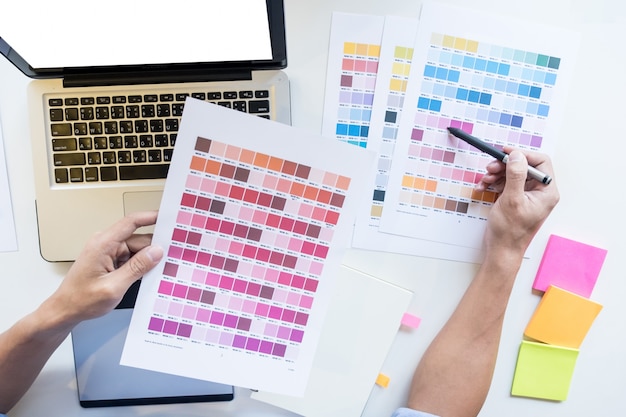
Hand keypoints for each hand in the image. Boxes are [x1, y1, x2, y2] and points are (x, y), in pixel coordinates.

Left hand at [45, 211, 163, 327]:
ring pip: (137, 250)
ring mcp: (108, 252)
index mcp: (103, 244)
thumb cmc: (81, 300)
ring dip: (146, 260)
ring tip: (154, 274)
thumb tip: (156, 252)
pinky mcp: (110, 260)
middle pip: (138, 239)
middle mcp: (105, 244)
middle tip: (171, 258)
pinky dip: (140, 266)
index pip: (131, 222)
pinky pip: (131, 258)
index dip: (151, 217)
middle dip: (154, 248)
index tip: (168, 217)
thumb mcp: (113, 286)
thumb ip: (137, 267)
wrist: (65, 310)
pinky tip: (144, 276)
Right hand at [479, 147, 559, 256]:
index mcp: (547, 192)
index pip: (540, 162)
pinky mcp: (515, 198)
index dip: (522, 154)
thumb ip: (516, 175)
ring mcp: (527, 195)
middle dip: (505, 165)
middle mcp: (539, 192)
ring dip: (497, 174)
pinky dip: (494, 182)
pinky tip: (484, 187)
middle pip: (524, 166)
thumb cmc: (510, 231)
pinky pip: (505, 183)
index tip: (505, 152)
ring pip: (512, 173)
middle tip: (490, 167)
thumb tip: (517, 155)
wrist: (501, 250)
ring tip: (485, 180)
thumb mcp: (512, 200)